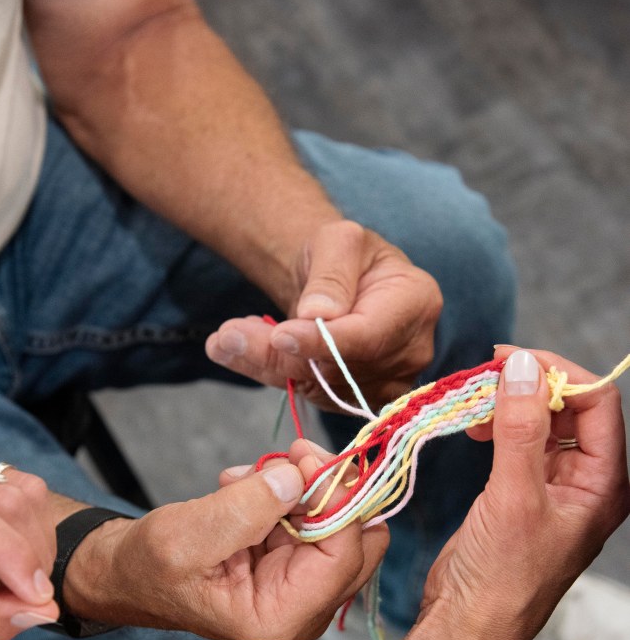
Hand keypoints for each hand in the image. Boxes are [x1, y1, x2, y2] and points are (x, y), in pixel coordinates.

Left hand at [0, 453, 58, 639]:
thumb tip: (43, 611)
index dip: (11, 555)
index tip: (37, 597)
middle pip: (8, 503)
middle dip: (31, 558)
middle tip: (25, 601)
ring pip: (26, 494)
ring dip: (37, 545)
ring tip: (14, 579)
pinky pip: (28, 491)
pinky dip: (34, 528)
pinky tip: (8, 553)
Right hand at [63, 440, 388, 639]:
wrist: (135, 573)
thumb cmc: (152, 567)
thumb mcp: (187, 536)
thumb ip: (245, 509)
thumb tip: (300, 477)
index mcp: (281, 616)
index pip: (344, 557)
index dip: (336, 501)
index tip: (306, 457)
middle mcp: (305, 606)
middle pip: (360, 541)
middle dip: (328, 490)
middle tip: (290, 455)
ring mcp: (305, 582)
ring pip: (342, 520)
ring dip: (299, 487)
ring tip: (243, 481)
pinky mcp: (297, 558)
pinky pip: (316, 513)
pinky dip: (287, 490)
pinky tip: (244, 488)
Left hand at [205, 220, 441, 411]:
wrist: (340, 281)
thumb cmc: (343, 254)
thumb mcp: (337, 240)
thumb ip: (331, 273)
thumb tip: (318, 314)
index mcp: (416, 303)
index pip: (369, 335)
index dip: (324, 342)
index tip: (281, 335)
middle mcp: (409, 352)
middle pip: (340, 368)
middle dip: (281, 354)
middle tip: (227, 337)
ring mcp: (386, 382)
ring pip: (318, 386)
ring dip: (266, 364)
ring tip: (223, 340)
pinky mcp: (356, 399)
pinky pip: (308, 393)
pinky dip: (269, 372)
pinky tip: (235, 350)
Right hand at [384, 348, 629, 639]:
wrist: (468, 625)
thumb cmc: (501, 577)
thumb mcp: (514, 497)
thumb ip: (521, 428)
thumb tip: (523, 366)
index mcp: (605, 485)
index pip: (597, 404)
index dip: (557, 372)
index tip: (508, 359)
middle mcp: (587, 484)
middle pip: (572, 409)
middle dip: (531, 386)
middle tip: (485, 376)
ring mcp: (555, 490)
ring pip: (543, 424)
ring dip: (511, 405)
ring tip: (473, 405)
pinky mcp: (522, 496)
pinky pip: (520, 445)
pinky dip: (498, 427)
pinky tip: (474, 429)